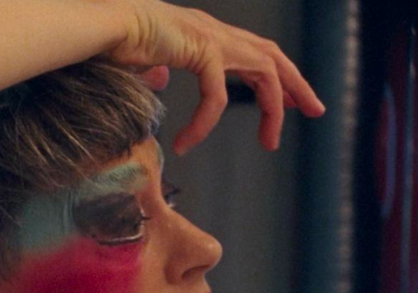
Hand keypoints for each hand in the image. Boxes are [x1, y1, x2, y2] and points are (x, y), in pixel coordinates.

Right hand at [106, 0, 324, 154]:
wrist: (101, 26)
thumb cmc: (115, 40)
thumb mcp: (143, 60)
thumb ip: (158, 70)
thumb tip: (161, 79)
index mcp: (206, 34)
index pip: (255, 52)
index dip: (278, 76)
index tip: (293, 101)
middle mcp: (215, 32)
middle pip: (272, 57)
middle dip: (297, 85)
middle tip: (315, 111)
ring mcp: (211, 37)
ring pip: (263, 71)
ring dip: (273, 107)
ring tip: (271, 142)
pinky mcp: (201, 49)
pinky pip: (216, 95)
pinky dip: (205, 122)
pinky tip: (188, 142)